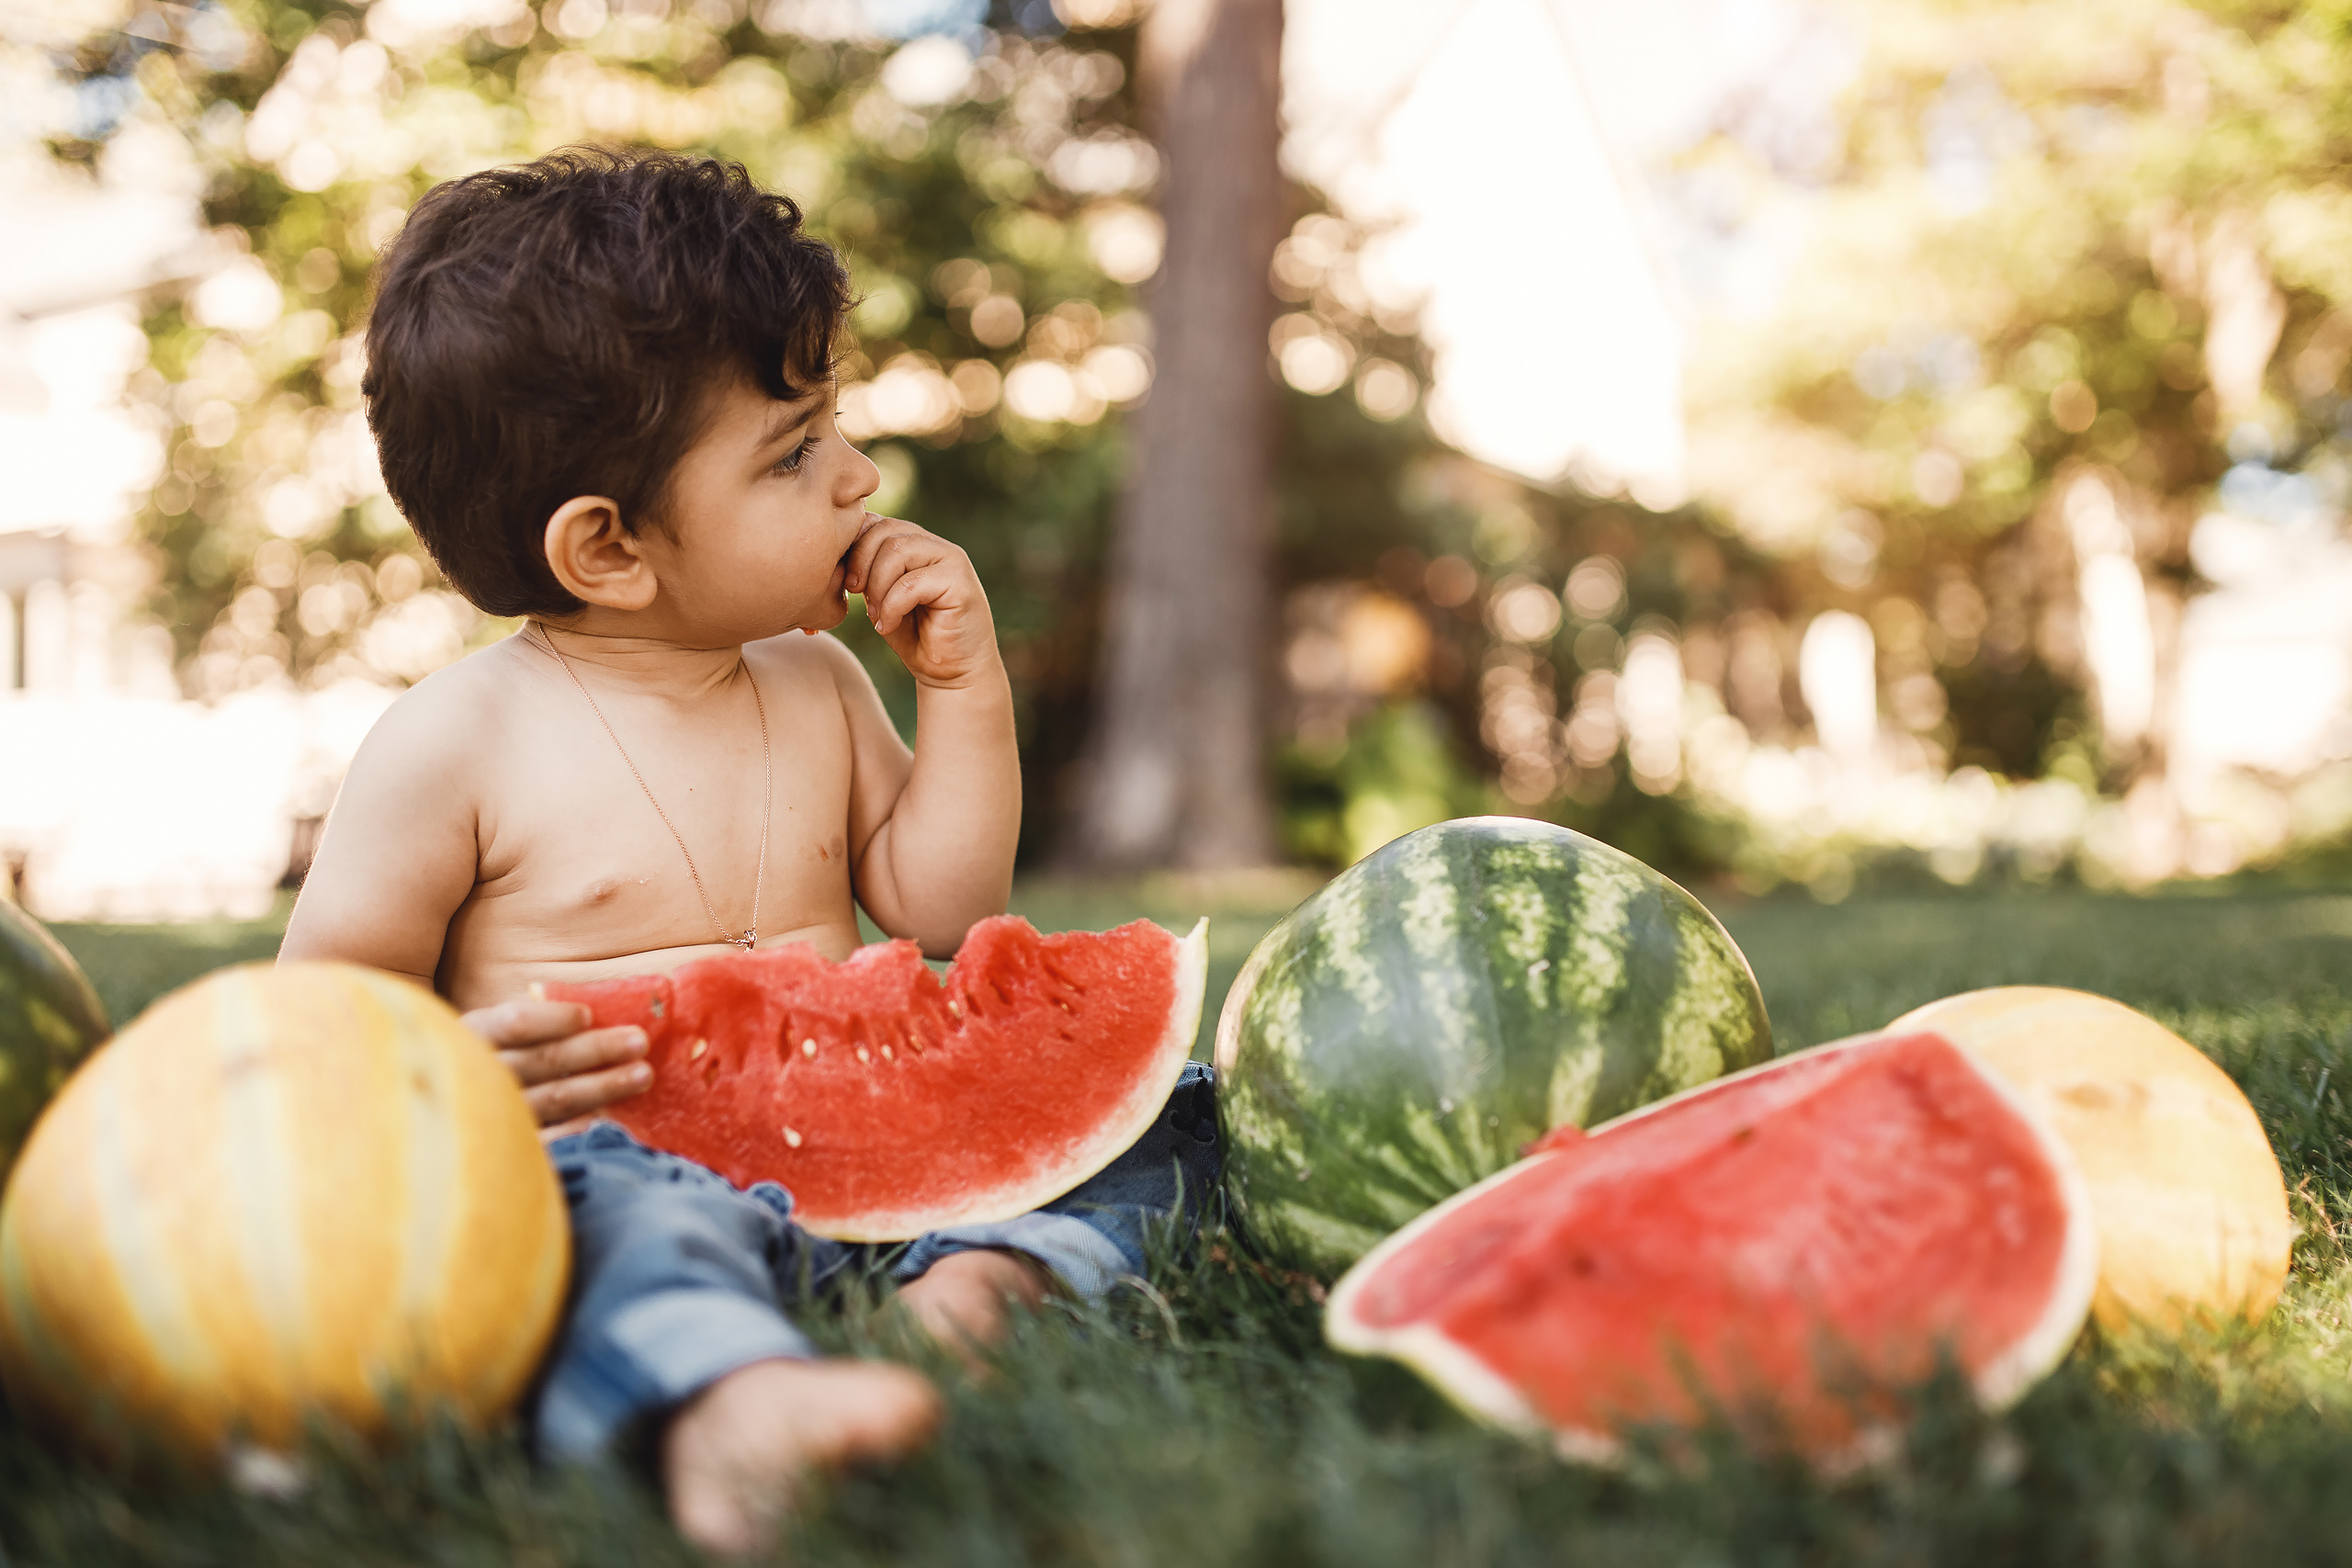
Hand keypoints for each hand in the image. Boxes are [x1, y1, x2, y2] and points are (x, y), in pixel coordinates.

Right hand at [461, 997, 651, 1140]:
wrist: (442, 1116)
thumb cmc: (492, 1055)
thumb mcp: (497, 1028)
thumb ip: (536, 1019)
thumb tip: (594, 1014)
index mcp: (474, 1032)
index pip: (515, 1023)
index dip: (553, 1019)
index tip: (588, 1016)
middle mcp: (478, 1072)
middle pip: (544, 1060)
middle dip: (596, 1049)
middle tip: (639, 1041)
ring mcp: (491, 1114)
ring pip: (554, 1098)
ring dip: (602, 1086)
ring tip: (643, 1075)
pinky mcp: (505, 1149)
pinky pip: (546, 1141)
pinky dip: (575, 1131)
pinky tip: (604, 1122)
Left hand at [842, 513, 1000, 687]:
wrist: (952, 672)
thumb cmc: (914, 637)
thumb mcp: (880, 599)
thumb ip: (866, 572)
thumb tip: (837, 552)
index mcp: (914, 543)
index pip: (875, 522)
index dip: (852, 547)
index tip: (845, 583)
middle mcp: (934, 545)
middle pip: (885, 531)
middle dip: (861, 564)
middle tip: (856, 596)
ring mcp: (951, 560)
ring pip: (898, 550)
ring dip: (877, 586)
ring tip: (876, 615)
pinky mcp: (960, 582)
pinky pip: (911, 583)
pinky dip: (891, 607)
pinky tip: (889, 626)